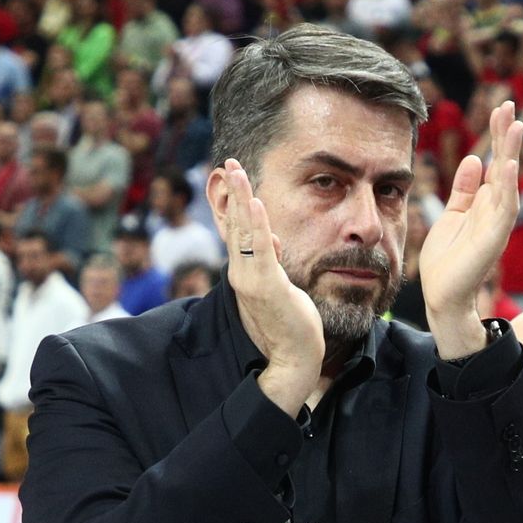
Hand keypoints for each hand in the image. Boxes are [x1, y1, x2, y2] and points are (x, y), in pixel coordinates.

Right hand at [216, 158, 322, 411]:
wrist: (293, 359)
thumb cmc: (289, 324)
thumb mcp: (280, 286)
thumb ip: (272, 262)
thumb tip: (273, 239)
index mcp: (245, 272)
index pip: (236, 231)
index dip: (233, 203)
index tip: (230, 176)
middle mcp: (242, 273)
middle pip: (234, 226)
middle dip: (232, 192)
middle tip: (229, 163)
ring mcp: (251, 280)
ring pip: (243, 233)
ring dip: (240, 200)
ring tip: (236, 172)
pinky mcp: (266, 288)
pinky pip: (260, 251)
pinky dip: (256, 226)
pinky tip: (254, 204)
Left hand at [420, 100, 522, 357]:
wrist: (443, 296)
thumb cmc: (447, 260)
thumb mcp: (451, 215)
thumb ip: (464, 189)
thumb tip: (475, 159)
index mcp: (484, 202)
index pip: (493, 161)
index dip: (496, 135)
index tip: (500, 107)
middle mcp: (494, 209)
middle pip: (503, 164)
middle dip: (506, 135)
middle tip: (509, 104)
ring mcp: (496, 223)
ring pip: (507, 182)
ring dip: (511, 154)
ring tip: (516, 126)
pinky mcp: (493, 239)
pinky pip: (503, 210)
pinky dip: (507, 188)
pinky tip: (507, 167)